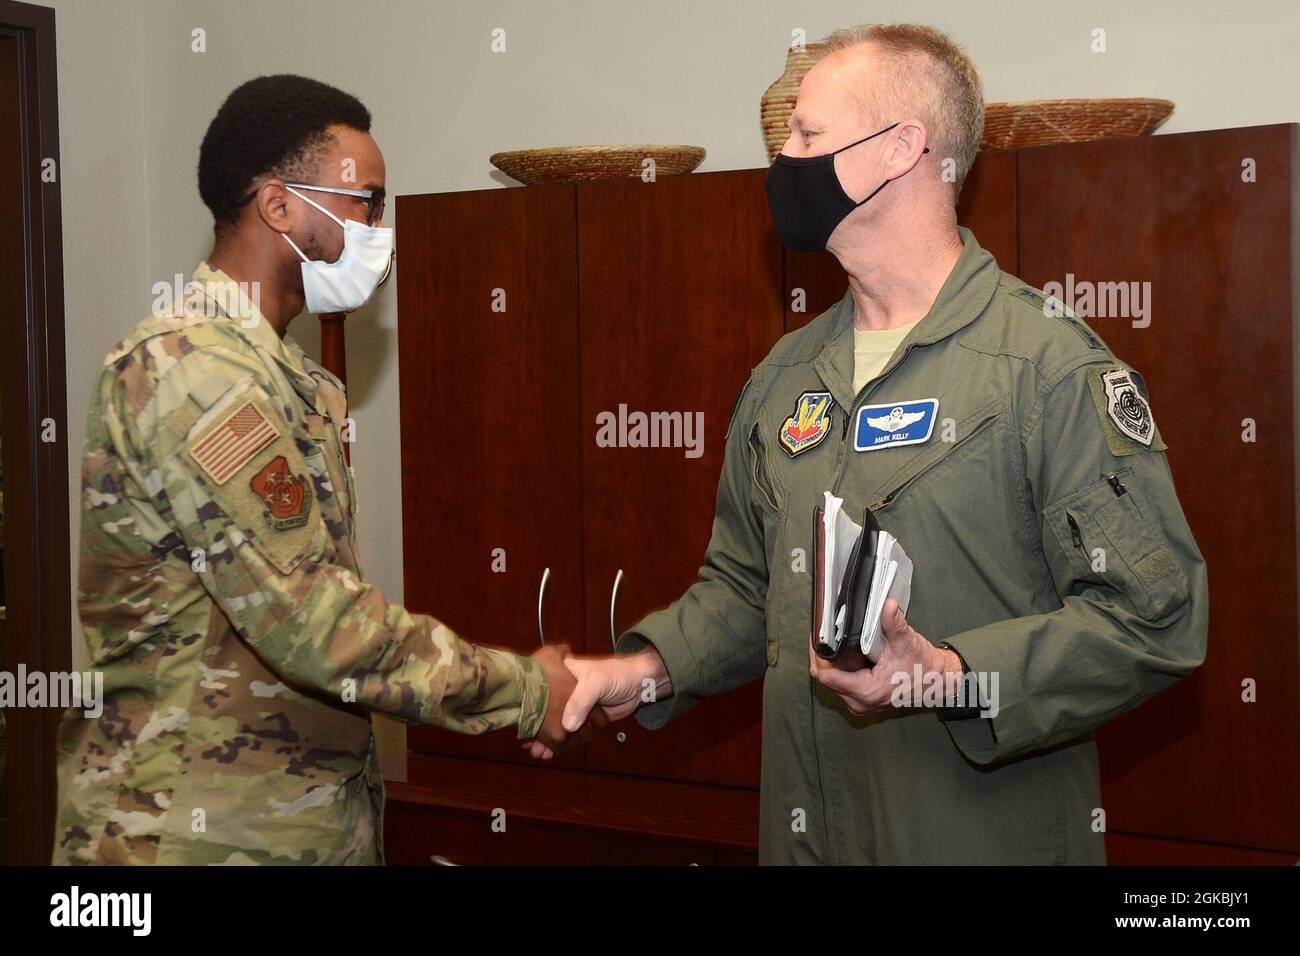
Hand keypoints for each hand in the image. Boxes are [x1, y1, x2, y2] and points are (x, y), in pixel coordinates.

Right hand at [524, 647, 668, 760]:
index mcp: (563, 674)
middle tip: (528, 743)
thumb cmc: (616, 675)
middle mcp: (565, 690)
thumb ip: (581, 702)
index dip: (532, 705)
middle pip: (546, 711)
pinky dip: (559, 742)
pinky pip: (568, 732)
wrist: (639, 683)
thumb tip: (568, 727)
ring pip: (556, 724)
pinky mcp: (583, 719)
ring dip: (546, 739)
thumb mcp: (596, 682)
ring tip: (536, 752)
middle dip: (538, 728)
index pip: (542, 690)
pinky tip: (548, 752)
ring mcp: (574, 705)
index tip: (522, 720)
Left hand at [809, 597, 960, 715]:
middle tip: (826, 633)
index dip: (818, 654)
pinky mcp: (863, 700)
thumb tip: (887, 605)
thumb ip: (893, 623)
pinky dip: (842, 668)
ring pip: (833, 680)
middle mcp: (860, 702)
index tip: (817, 636)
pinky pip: (842, 684)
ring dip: (833, 662)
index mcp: (866, 691)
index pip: (826, 676)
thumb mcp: (907, 641)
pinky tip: (849, 653)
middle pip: (826, 677)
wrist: (938, 681)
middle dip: (824, 655)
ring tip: (838, 641)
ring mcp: (860, 703)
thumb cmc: (922, 665)